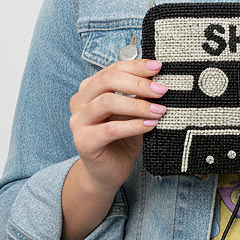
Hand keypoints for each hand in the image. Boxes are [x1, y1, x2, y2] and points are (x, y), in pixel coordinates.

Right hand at [68, 58, 166, 193]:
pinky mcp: (83, 141)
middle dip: (138, 83)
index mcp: (90, 89)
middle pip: (107, 80)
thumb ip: (139, 95)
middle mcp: (79, 101)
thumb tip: (160, 78)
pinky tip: (150, 125)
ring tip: (160, 110)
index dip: (136, 66)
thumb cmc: (122, 138)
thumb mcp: (132, 112)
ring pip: (107, 102)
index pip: (113, 69)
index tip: (159, 67)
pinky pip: (111, 129)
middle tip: (162, 90)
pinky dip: (134, 125)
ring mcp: (78, 121)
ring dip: (138, 105)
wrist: (108, 172)